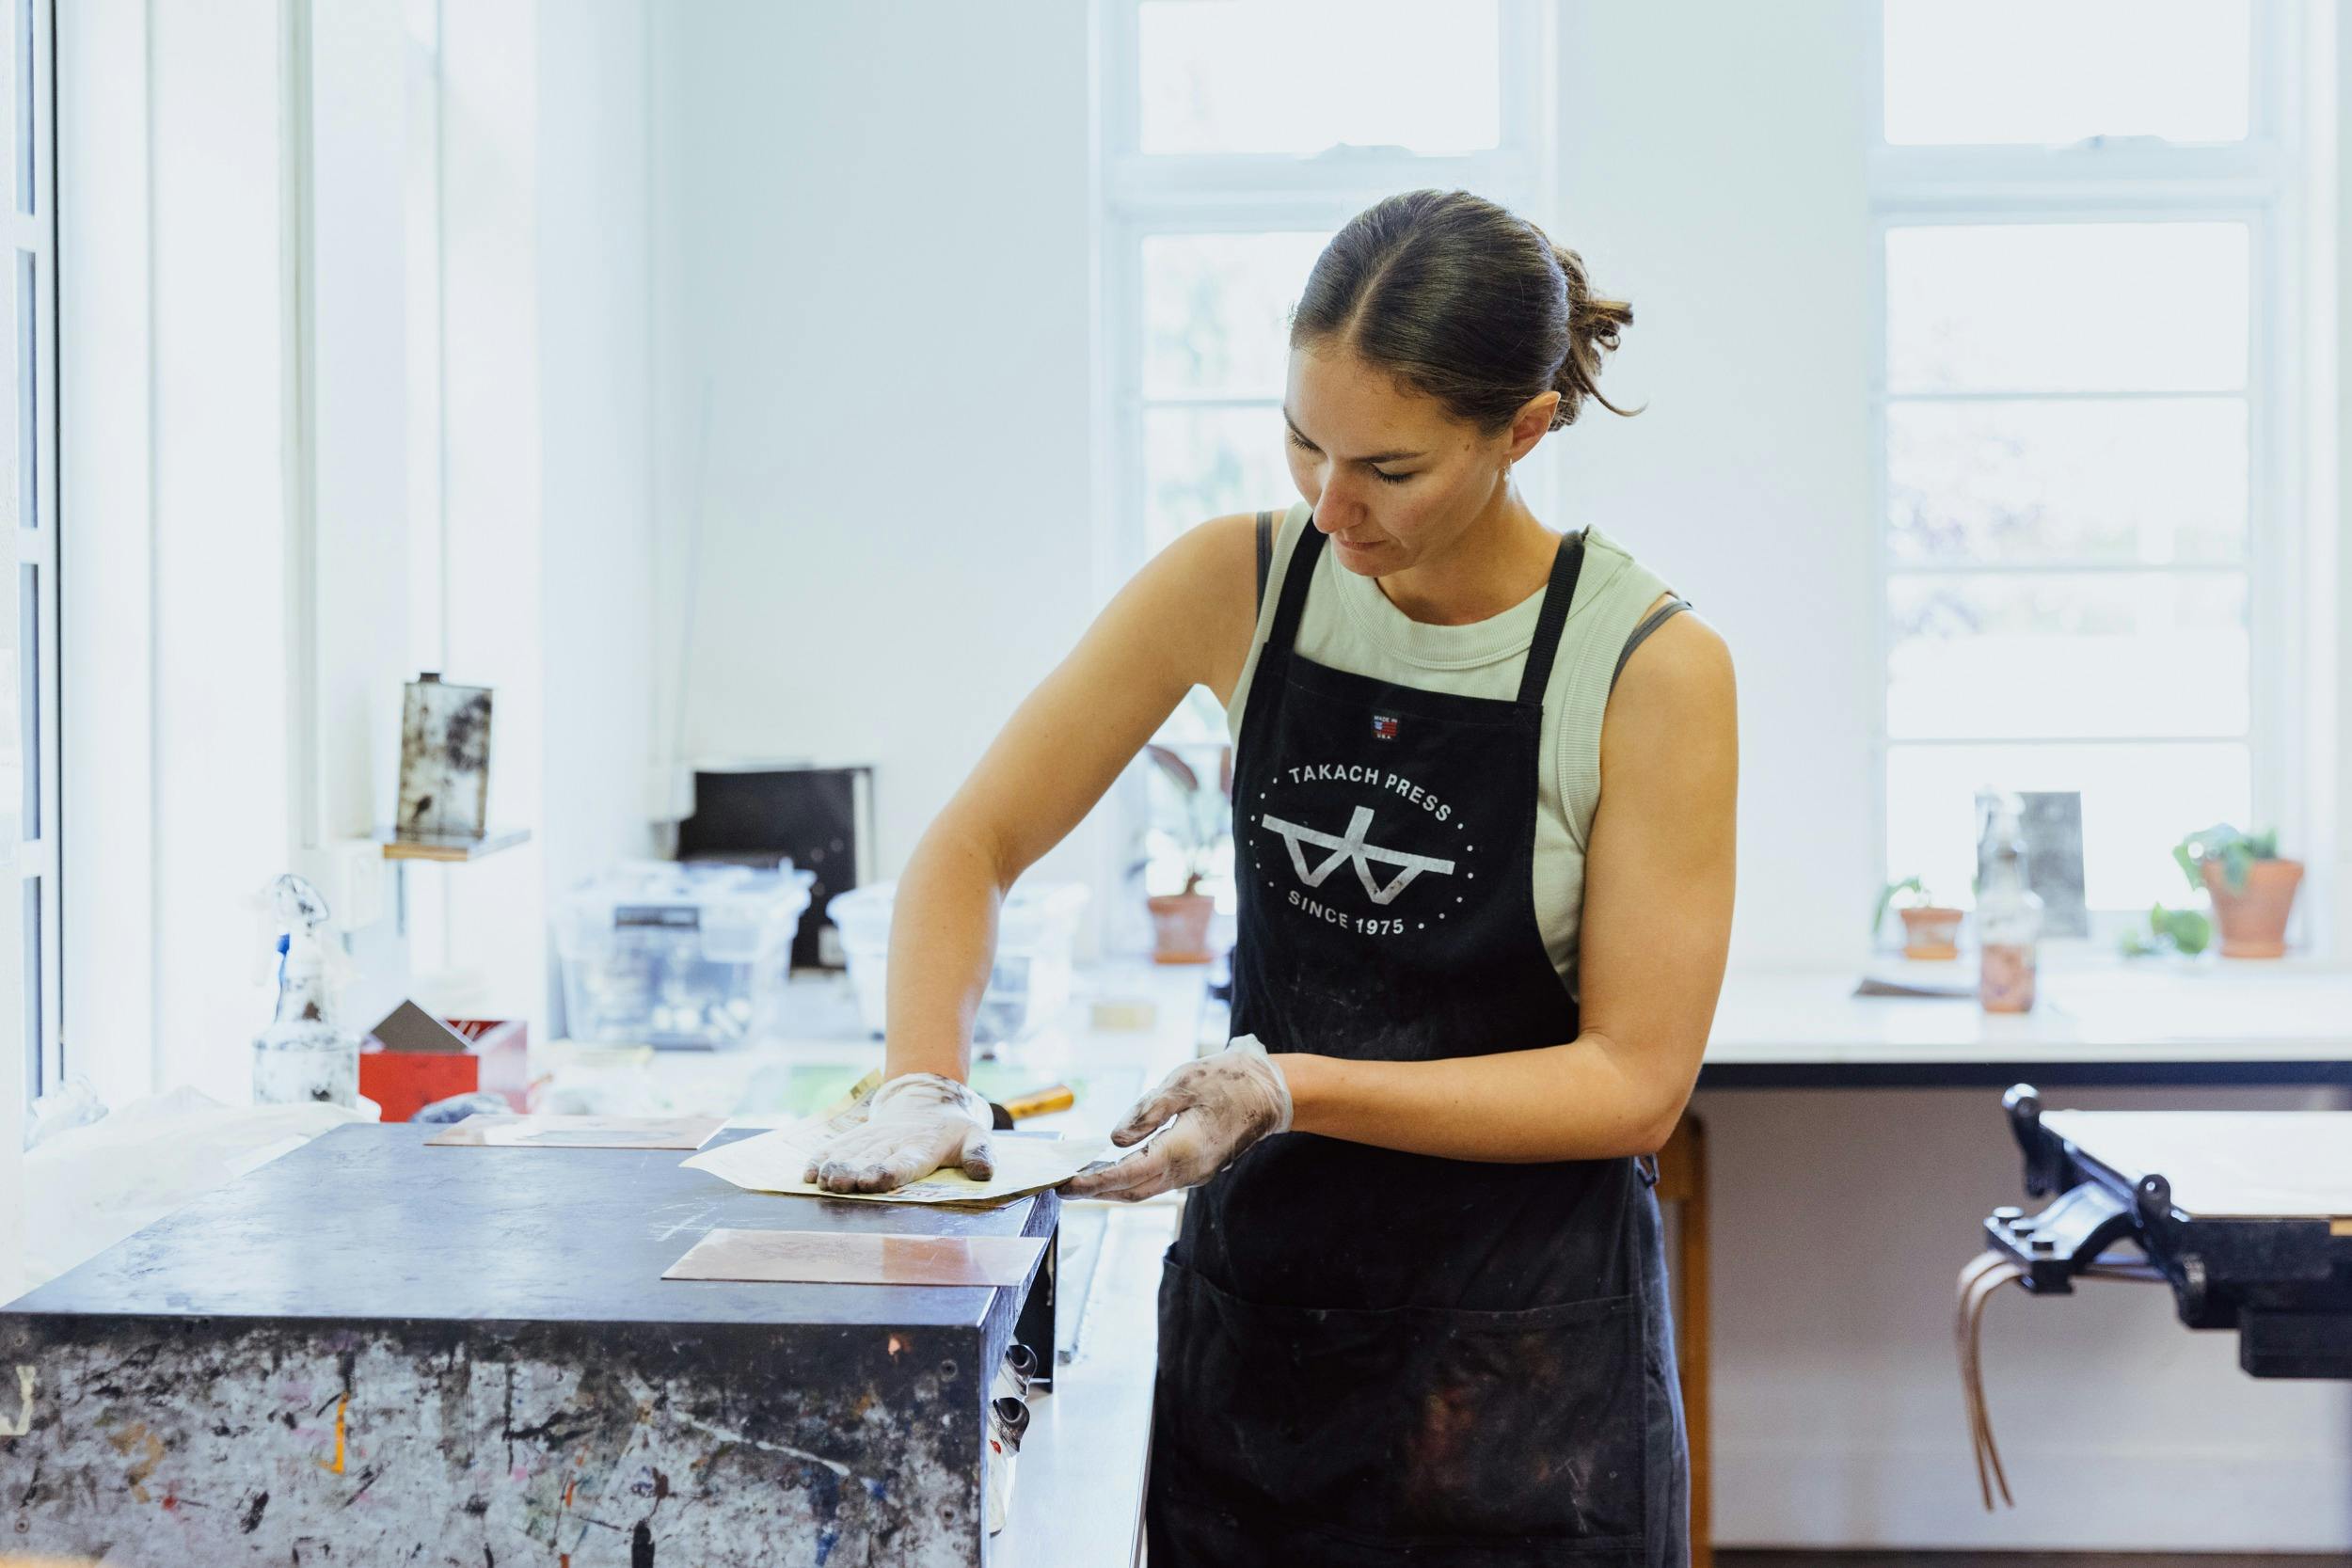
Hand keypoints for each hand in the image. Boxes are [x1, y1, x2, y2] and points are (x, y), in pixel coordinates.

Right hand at [803, 1071, 995, 1192]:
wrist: (928, 1098)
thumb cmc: (953, 1127)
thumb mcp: (976, 1136)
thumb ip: (980, 1153)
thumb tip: (983, 1171)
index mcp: (923, 1147)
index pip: (905, 1162)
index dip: (889, 1172)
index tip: (874, 1180)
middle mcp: (894, 1143)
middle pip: (871, 1160)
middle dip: (854, 1173)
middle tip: (838, 1185)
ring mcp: (874, 1140)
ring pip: (851, 1154)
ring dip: (835, 1168)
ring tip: (821, 1181)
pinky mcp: (859, 1138)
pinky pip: (837, 1147)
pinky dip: (822, 1159)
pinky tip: (808, 1174)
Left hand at [1062, 1035, 1291, 1201]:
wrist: (1269, 1092)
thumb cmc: (1226, 1080)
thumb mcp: (1182, 1083)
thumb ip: (1146, 1111)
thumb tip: (1114, 1139)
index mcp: (1182, 1149)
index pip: (1128, 1175)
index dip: (1094, 1183)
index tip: (1065, 1185)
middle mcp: (1188, 1171)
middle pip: (1133, 1191)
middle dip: (1096, 1191)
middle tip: (1061, 1187)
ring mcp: (1195, 1174)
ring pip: (1146, 1189)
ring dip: (1113, 1187)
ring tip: (1081, 1179)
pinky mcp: (1197, 1169)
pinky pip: (1158, 1180)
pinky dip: (1132, 1179)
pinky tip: (1114, 1168)